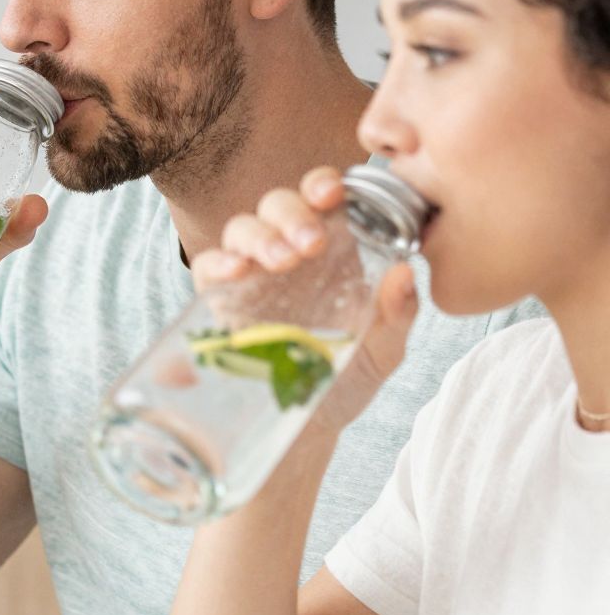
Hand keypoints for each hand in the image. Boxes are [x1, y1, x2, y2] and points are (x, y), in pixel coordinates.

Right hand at [192, 167, 417, 433]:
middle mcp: (289, 256)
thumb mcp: (384, 349)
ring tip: (281, 259)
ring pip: (243, 227)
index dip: (324, 185)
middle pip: (279, 204)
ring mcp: (251, 277)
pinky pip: (209, 267)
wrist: (304, 429)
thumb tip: (405, 272)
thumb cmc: (345, 380)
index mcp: (332, 253)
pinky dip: (219, 261)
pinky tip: (237, 270)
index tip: (334, 194)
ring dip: (262, 234)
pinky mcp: (219, 302)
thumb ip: (398, 313)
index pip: (323, 200)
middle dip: (293, 212)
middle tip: (311, 243)